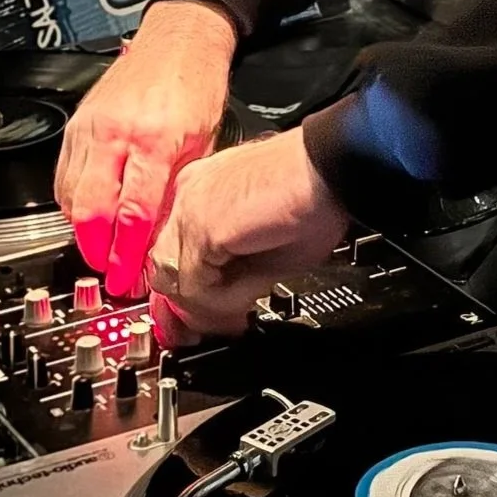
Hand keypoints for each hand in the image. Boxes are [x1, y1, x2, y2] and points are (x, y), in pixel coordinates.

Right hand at [55, 0, 236, 298]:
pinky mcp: (76, 123)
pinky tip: (88, 213)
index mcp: (154, 140)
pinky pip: (63, 174)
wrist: (178, 39)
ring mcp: (90, 127)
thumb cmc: (196, 84)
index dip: (127, 253)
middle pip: (91, 209)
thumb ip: (178, 189)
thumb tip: (163, 236)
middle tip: (107, 271)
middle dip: (96, 249)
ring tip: (99, 248)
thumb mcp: (203, 142)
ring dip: (82, 229)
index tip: (127, 278)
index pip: (133, 213)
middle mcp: (116, 133)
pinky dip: (72, 201)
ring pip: (70, 195)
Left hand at [145, 130, 348, 339]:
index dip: (180, 293)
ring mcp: (190, 210)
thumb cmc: (314, 196)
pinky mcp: (202, 227)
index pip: (171, 251)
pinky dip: (222, 303)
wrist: (332, 167)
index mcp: (202, 192)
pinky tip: (248, 299)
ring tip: (243, 311)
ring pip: (174, 281)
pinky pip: (195, 286)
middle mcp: (188, 196)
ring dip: (208, 308)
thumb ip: (235, 273)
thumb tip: (221, 309)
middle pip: (163, 269)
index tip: (192, 322)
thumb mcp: (266, 247)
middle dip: (184, 309)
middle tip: (211, 329)